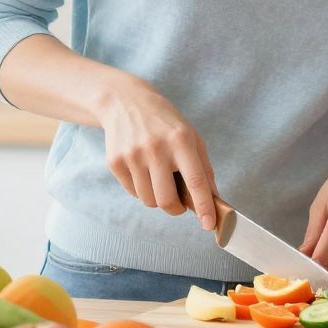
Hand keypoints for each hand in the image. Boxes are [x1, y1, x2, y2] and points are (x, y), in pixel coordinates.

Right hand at [96, 77, 218, 229]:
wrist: (125, 102)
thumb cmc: (165, 122)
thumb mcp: (191, 136)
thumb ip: (204, 168)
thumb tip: (213, 200)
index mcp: (181, 140)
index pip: (195, 181)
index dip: (204, 206)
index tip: (209, 224)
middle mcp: (156, 148)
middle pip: (166, 200)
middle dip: (175, 209)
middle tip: (178, 204)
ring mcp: (133, 155)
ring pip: (148, 200)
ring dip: (157, 198)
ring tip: (158, 177)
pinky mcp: (115, 162)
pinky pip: (133, 192)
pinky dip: (141, 188)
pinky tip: (142, 169)